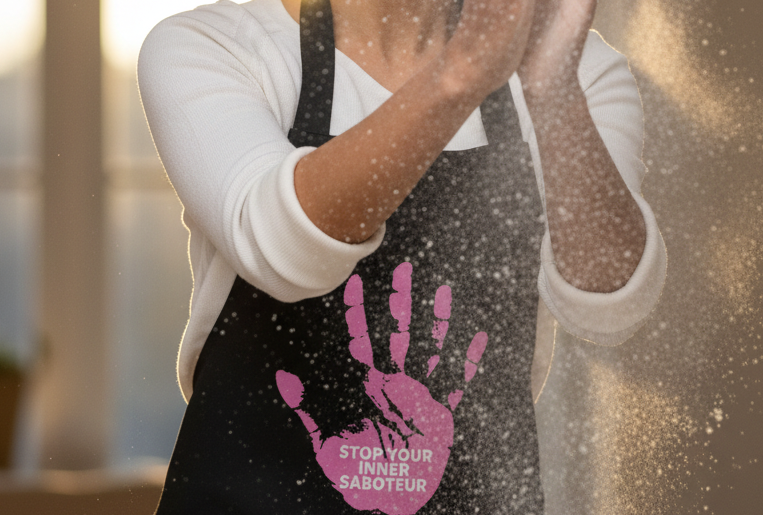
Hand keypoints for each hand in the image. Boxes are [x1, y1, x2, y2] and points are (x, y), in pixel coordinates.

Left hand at [276, 262, 486, 514]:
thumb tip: (283, 381)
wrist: (389, 496)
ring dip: (438, 322)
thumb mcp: (327, 442)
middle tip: (406, 269)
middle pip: (400, 334)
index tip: (356, 283)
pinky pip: (460, 384)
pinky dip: (471, 362)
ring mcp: (421, 396)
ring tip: (445, 291)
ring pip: (431, 349)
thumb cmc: (358, 471)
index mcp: (370, 387)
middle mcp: (397, 384)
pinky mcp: (442, 414)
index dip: (359, 313)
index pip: (363, 342)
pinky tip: (479, 338)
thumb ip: (308, 410)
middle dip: (403, 303)